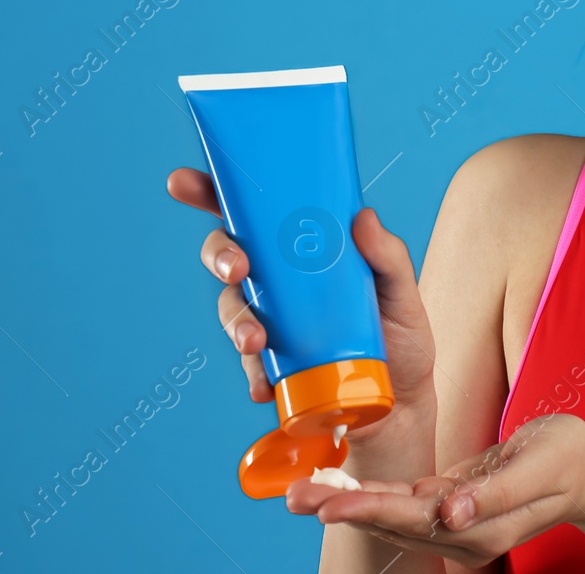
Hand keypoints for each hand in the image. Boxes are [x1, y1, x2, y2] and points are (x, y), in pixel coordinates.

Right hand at [166, 168, 438, 456]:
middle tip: (236, 268)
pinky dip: (251, 371)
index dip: (212, 191)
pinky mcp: (270, 360)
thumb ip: (388, 255)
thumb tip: (363, 218)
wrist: (399, 403)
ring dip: (235, 320)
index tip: (183, 183)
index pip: (253, 210)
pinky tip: (265, 383)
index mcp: (303, 246)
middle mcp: (279, 277)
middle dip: (220, 255)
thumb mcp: (401, 292)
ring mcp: (271, 318)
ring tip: (255, 340)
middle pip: (228, 252)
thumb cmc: (399, 336)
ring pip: (231, 306)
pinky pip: (246, 360)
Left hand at [283, 413, 584, 567]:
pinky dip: (369, 494)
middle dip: (340, 507)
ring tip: (300, 492)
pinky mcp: (450, 499)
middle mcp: (459, 529)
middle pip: (389, 520)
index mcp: (478, 526)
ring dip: (345, 501)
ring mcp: (453, 518)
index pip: (412, 518)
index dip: (368, 509)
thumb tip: (452, 514)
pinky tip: (338, 486)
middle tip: (293, 497)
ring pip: (389, 512)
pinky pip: (402, 500)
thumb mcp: (539, 469)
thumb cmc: (568, 459)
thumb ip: (494, 494)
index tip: (328, 503)